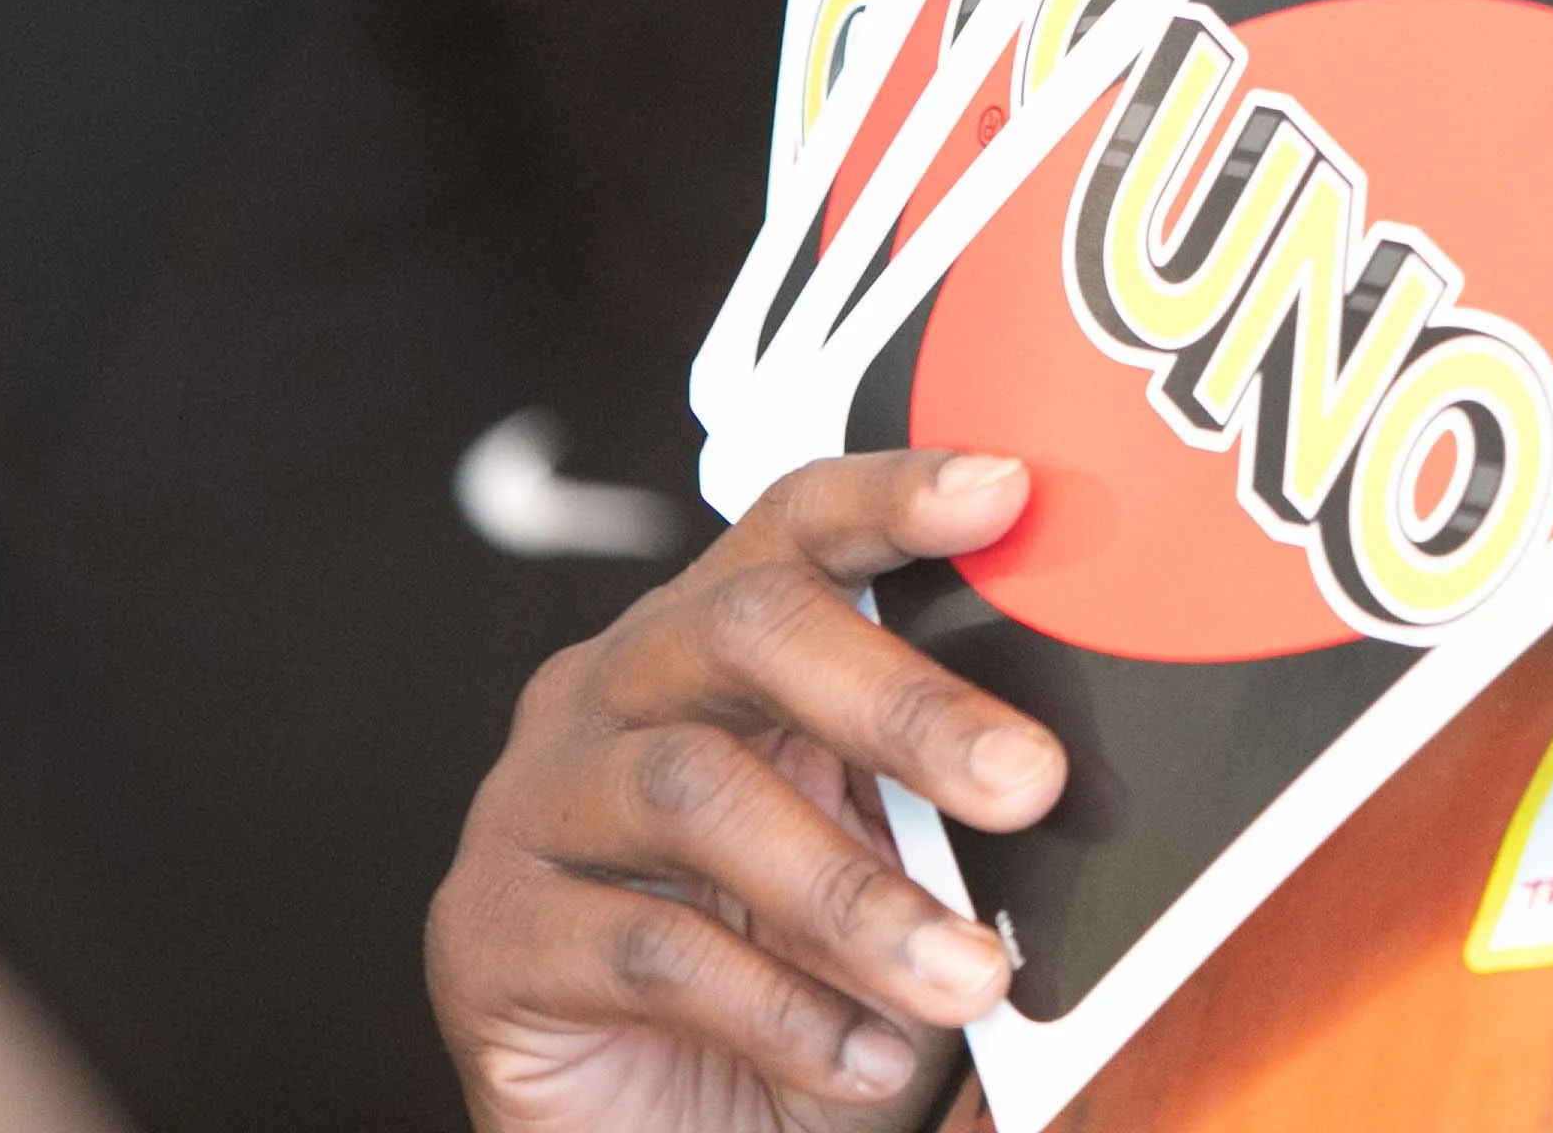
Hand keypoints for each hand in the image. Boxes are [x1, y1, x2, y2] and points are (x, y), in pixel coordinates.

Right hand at [426, 450, 1067, 1132]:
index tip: (1007, 492)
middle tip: (1029, 782)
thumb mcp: (885, 871)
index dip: (892, 496)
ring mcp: (535, 804)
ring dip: (854, 896)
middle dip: (904, 701)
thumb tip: (1063, 774)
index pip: (795, 528)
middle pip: (747, 628)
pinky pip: (648, 951)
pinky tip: (868, 1060)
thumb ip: (946, 806)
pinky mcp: (489, 934)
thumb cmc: (792, 981)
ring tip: (967, 977)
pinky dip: (781, 1010)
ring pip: (697, 794)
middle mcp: (612, 689)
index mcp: (713, 642)